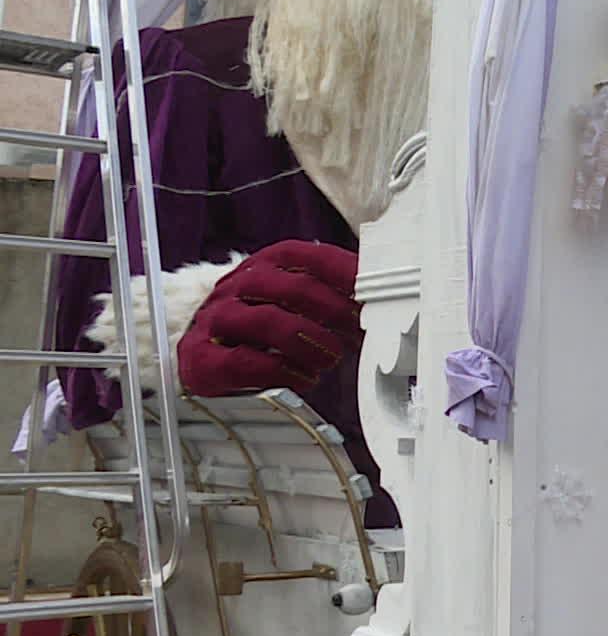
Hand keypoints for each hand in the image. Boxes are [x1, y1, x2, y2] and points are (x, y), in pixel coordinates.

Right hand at [177, 241, 361, 395]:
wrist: (200, 347)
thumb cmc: (262, 321)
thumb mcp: (293, 299)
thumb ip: (330, 293)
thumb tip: (380, 300)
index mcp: (268, 263)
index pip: (313, 257)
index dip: (348, 275)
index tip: (375, 295)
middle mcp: (240, 284)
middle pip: (295, 288)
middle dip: (336, 312)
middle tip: (358, 334)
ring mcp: (217, 318)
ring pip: (269, 321)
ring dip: (311, 342)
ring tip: (332, 359)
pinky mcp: (200, 356)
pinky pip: (243, 361)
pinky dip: (282, 371)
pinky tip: (303, 378)